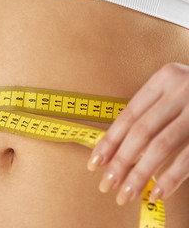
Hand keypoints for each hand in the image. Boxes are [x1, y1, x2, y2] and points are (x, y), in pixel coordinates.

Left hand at [86, 62, 188, 204]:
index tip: (94, 163)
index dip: (109, 141)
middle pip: (141, 132)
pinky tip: (157, 193)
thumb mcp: (172, 94)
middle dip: (120, 161)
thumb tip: (115, 150)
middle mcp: (180, 89)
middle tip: (106, 185)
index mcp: (163, 80)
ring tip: (126, 194)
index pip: (128, 115)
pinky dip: (171, 177)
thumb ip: (149, 114)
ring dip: (140, 174)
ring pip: (161, 145)